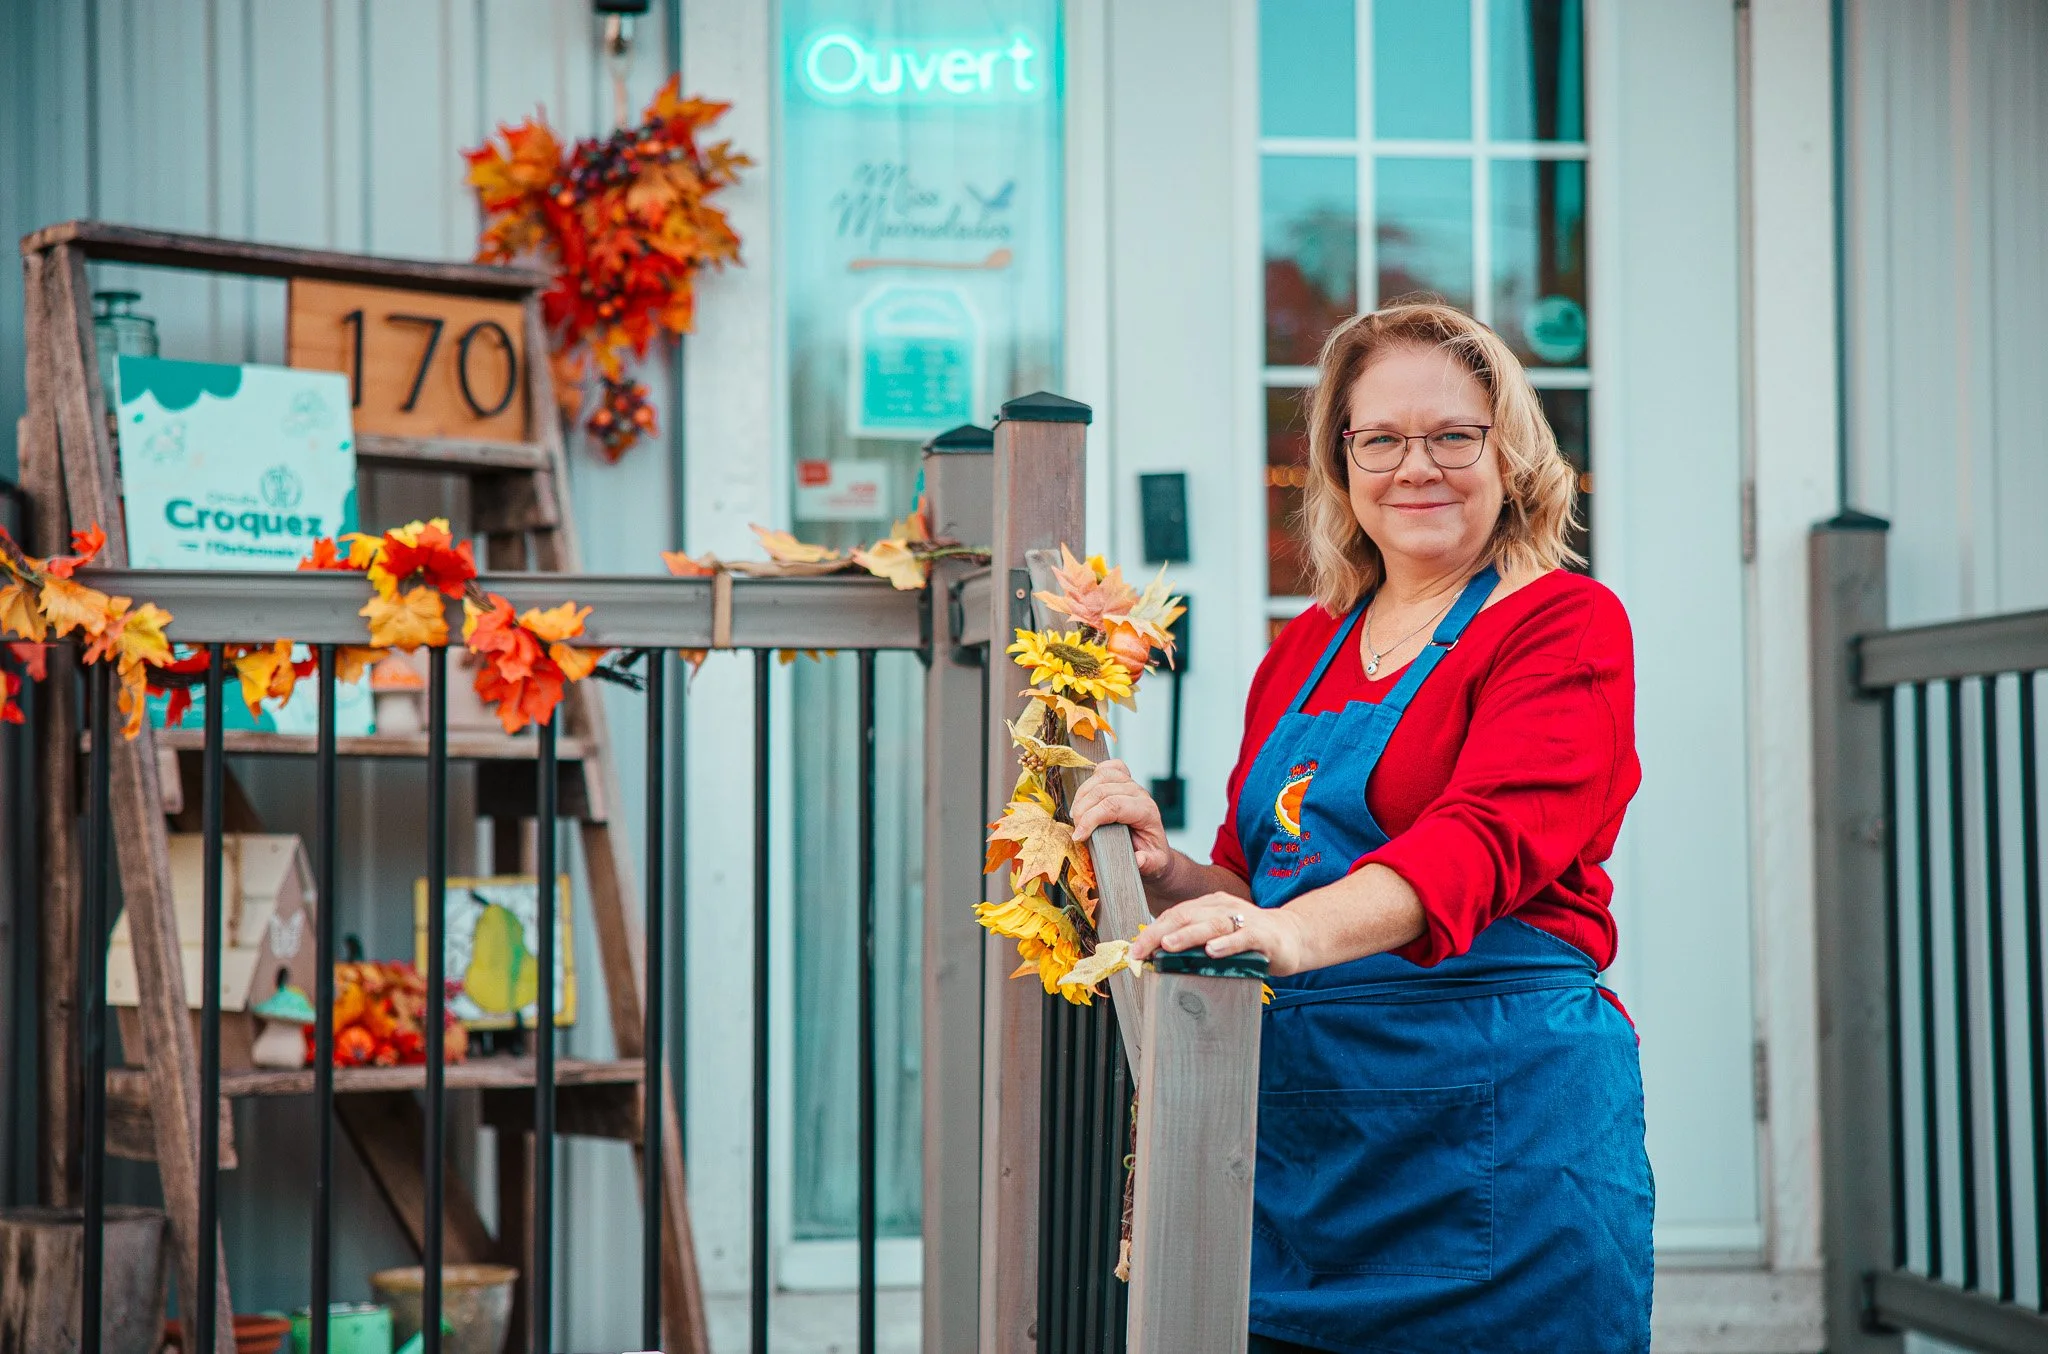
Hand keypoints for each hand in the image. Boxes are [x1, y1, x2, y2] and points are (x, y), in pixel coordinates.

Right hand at [1068, 759, 1172, 878]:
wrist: (1154, 846)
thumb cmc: (1152, 854)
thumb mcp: (1155, 865)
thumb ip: (1149, 863)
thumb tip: (1139, 859)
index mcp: (1146, 812)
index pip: (1113, 806)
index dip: (1091, 819)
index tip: (1078, 837)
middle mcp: (1139, 793)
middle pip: (1102, 791)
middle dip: (1083, 810)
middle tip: (1076, 831)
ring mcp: (1131, 784)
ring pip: (1101, 776)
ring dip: (1083, 795)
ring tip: (1077, 816)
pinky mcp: (1124, 780)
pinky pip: (1108, 767)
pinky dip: (1094, 776)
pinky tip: (1087, 794)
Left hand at [1128, 892, 1311, 976]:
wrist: (1294, 936)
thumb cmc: (1250, 939)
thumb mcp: (1218, 936)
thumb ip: (1194, 942)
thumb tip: (1158, 957)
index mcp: (1209, 906)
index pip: (1174, 915)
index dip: (1152, 931)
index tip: (1134, 951)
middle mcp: (1223, 908)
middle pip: (1186, 916)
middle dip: (1159, 933)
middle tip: (1140, 950)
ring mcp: (1244, 920)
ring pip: (1211, 924)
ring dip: (1188, 934)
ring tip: (1168, 945)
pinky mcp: (1263, 936)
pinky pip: (1243, 937)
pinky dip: (1227, 943)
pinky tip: (1212, 951)